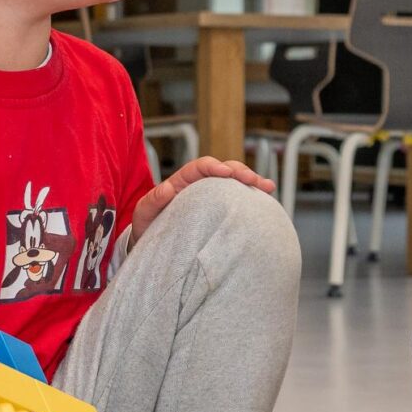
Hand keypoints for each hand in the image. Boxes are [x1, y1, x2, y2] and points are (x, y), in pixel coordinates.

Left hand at [132, 155, 275, 237]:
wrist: (151, 244)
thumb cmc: (146, 227)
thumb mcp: (144, 214)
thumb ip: (153, 200)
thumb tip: (168, 188)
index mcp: (180, 182)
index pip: (199, 167)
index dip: (213, 166)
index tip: (226, 173)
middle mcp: (198, 186)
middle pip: (223, 169)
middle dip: (240, 171)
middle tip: (253, 180)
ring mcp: (210, 197)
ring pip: (233, 182)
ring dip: (251, 181)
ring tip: (267, 187)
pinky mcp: (218, 209)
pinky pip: (236, 198)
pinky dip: (251, 196)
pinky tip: (266, 199)